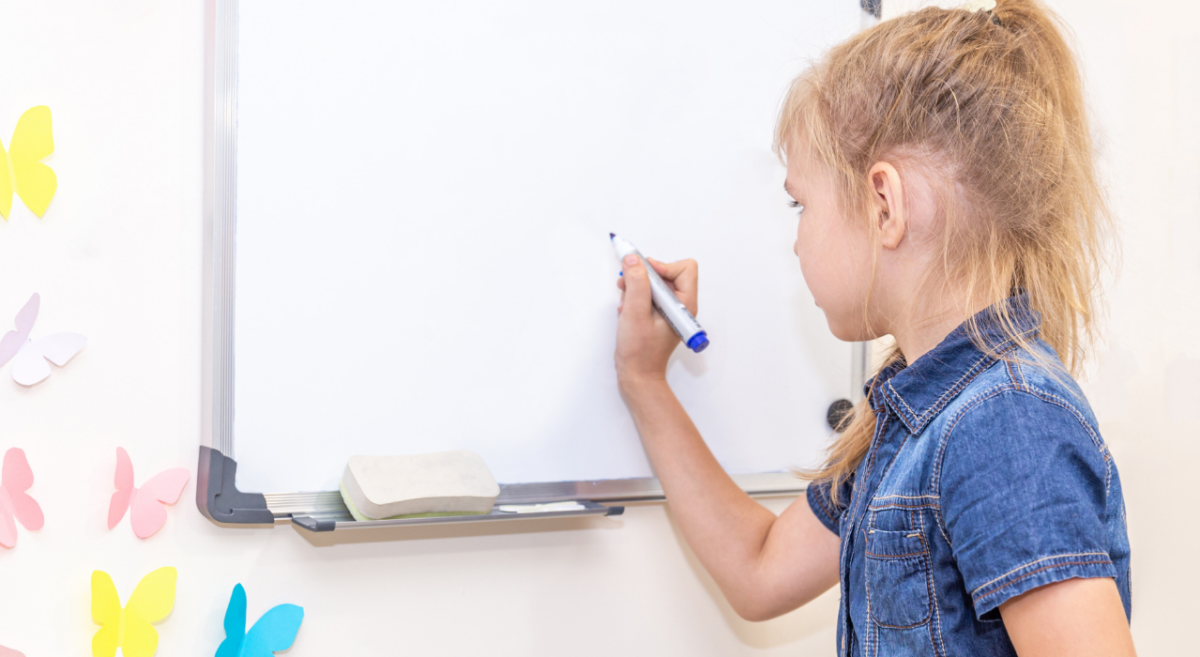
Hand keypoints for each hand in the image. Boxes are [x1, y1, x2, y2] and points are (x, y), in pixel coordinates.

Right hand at [615, 254, 698, 387]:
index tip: (642, 274)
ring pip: (654, 284)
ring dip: (636, 288)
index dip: (662, 266)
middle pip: (666, 273)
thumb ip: (637, 284)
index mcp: (684, 304)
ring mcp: (669, 311)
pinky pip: (648, 295)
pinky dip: (635, 297)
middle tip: (627, 284)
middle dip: (644, 276)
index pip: (684, 268)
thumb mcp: (635, 313)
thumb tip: (634, 260)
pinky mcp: (658, 315)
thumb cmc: (640, 352)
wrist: (637, 376)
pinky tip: (625, 310)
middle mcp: (680, 305)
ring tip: (625, 302)